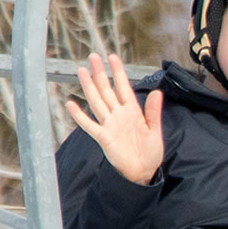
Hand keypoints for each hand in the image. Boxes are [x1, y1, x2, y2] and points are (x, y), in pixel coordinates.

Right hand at [66, 53, 164, 185]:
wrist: (144, 172)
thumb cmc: (150, 152)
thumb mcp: (155, 131)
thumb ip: (153, 112)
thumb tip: (157, 92)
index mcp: (132, 111)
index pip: (123, 87)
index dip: (118, 72)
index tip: (113, 57)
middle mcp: (118, 115)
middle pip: (106, 90)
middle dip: (100, 73)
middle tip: (93, 56)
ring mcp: (109, 125)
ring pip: (96, 101)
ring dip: (89, 87)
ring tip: (82, 71)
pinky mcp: (103, 137)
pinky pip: (89, 125)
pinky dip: (79, 116)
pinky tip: (71, 104)